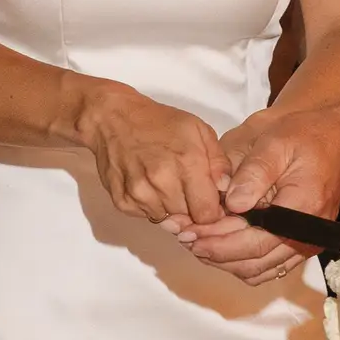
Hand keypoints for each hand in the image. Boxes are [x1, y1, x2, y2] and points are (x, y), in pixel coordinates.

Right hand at [70, 82, 229, 231]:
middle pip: (188, 220)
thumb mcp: (199, 130)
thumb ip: (219, 162)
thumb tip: (226, 189)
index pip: (208, 214)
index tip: (210, 203)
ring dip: (172, 209)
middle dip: (193, 209)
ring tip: (167, 184)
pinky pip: (146, 217)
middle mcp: (162, 182)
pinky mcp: (122, 201)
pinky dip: (151, 207)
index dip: (213, 212)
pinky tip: (149, 186)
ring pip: (167, 220)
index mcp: (187, 163)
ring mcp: (139, 193)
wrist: (113, 118)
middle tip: (187, 190)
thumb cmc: (159, 122)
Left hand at [186, 100, 339, 276]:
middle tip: (184, 237)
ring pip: (258, 270)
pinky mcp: (300, 245)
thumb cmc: (307, 137)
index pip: (254, 241)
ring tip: (196, 241)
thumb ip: (253, 173)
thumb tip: (231, 204)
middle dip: (214, 253)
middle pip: (253, 262)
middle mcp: (307, 235)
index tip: (188, 232)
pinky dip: (240, 261)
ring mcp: (305, 244)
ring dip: (224, 260)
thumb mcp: (276, 142)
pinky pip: (267, 266)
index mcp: (302, 209)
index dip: (218, 242)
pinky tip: (219, 244)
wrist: (338, 141)